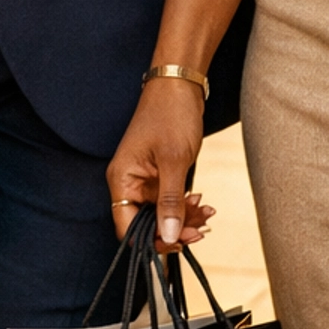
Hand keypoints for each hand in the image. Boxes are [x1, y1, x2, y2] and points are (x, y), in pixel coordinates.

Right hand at [106, 79, 213, 251]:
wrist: (179, 85)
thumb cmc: (171, 115)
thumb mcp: (174, 161)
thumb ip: (170, 202)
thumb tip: (168, 237)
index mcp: (121, 179)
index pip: (126, 227)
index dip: (151, 241)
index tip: (178, 243)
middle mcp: (128, 182)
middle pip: (144, 224)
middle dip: (172, 230)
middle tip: (199, 230)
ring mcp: (143, 179)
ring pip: (160, 214)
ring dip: (182, 219)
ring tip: (206, 215)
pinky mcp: (157, 175)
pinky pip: (168, 201)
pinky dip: (184, 205)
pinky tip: (202, 203)